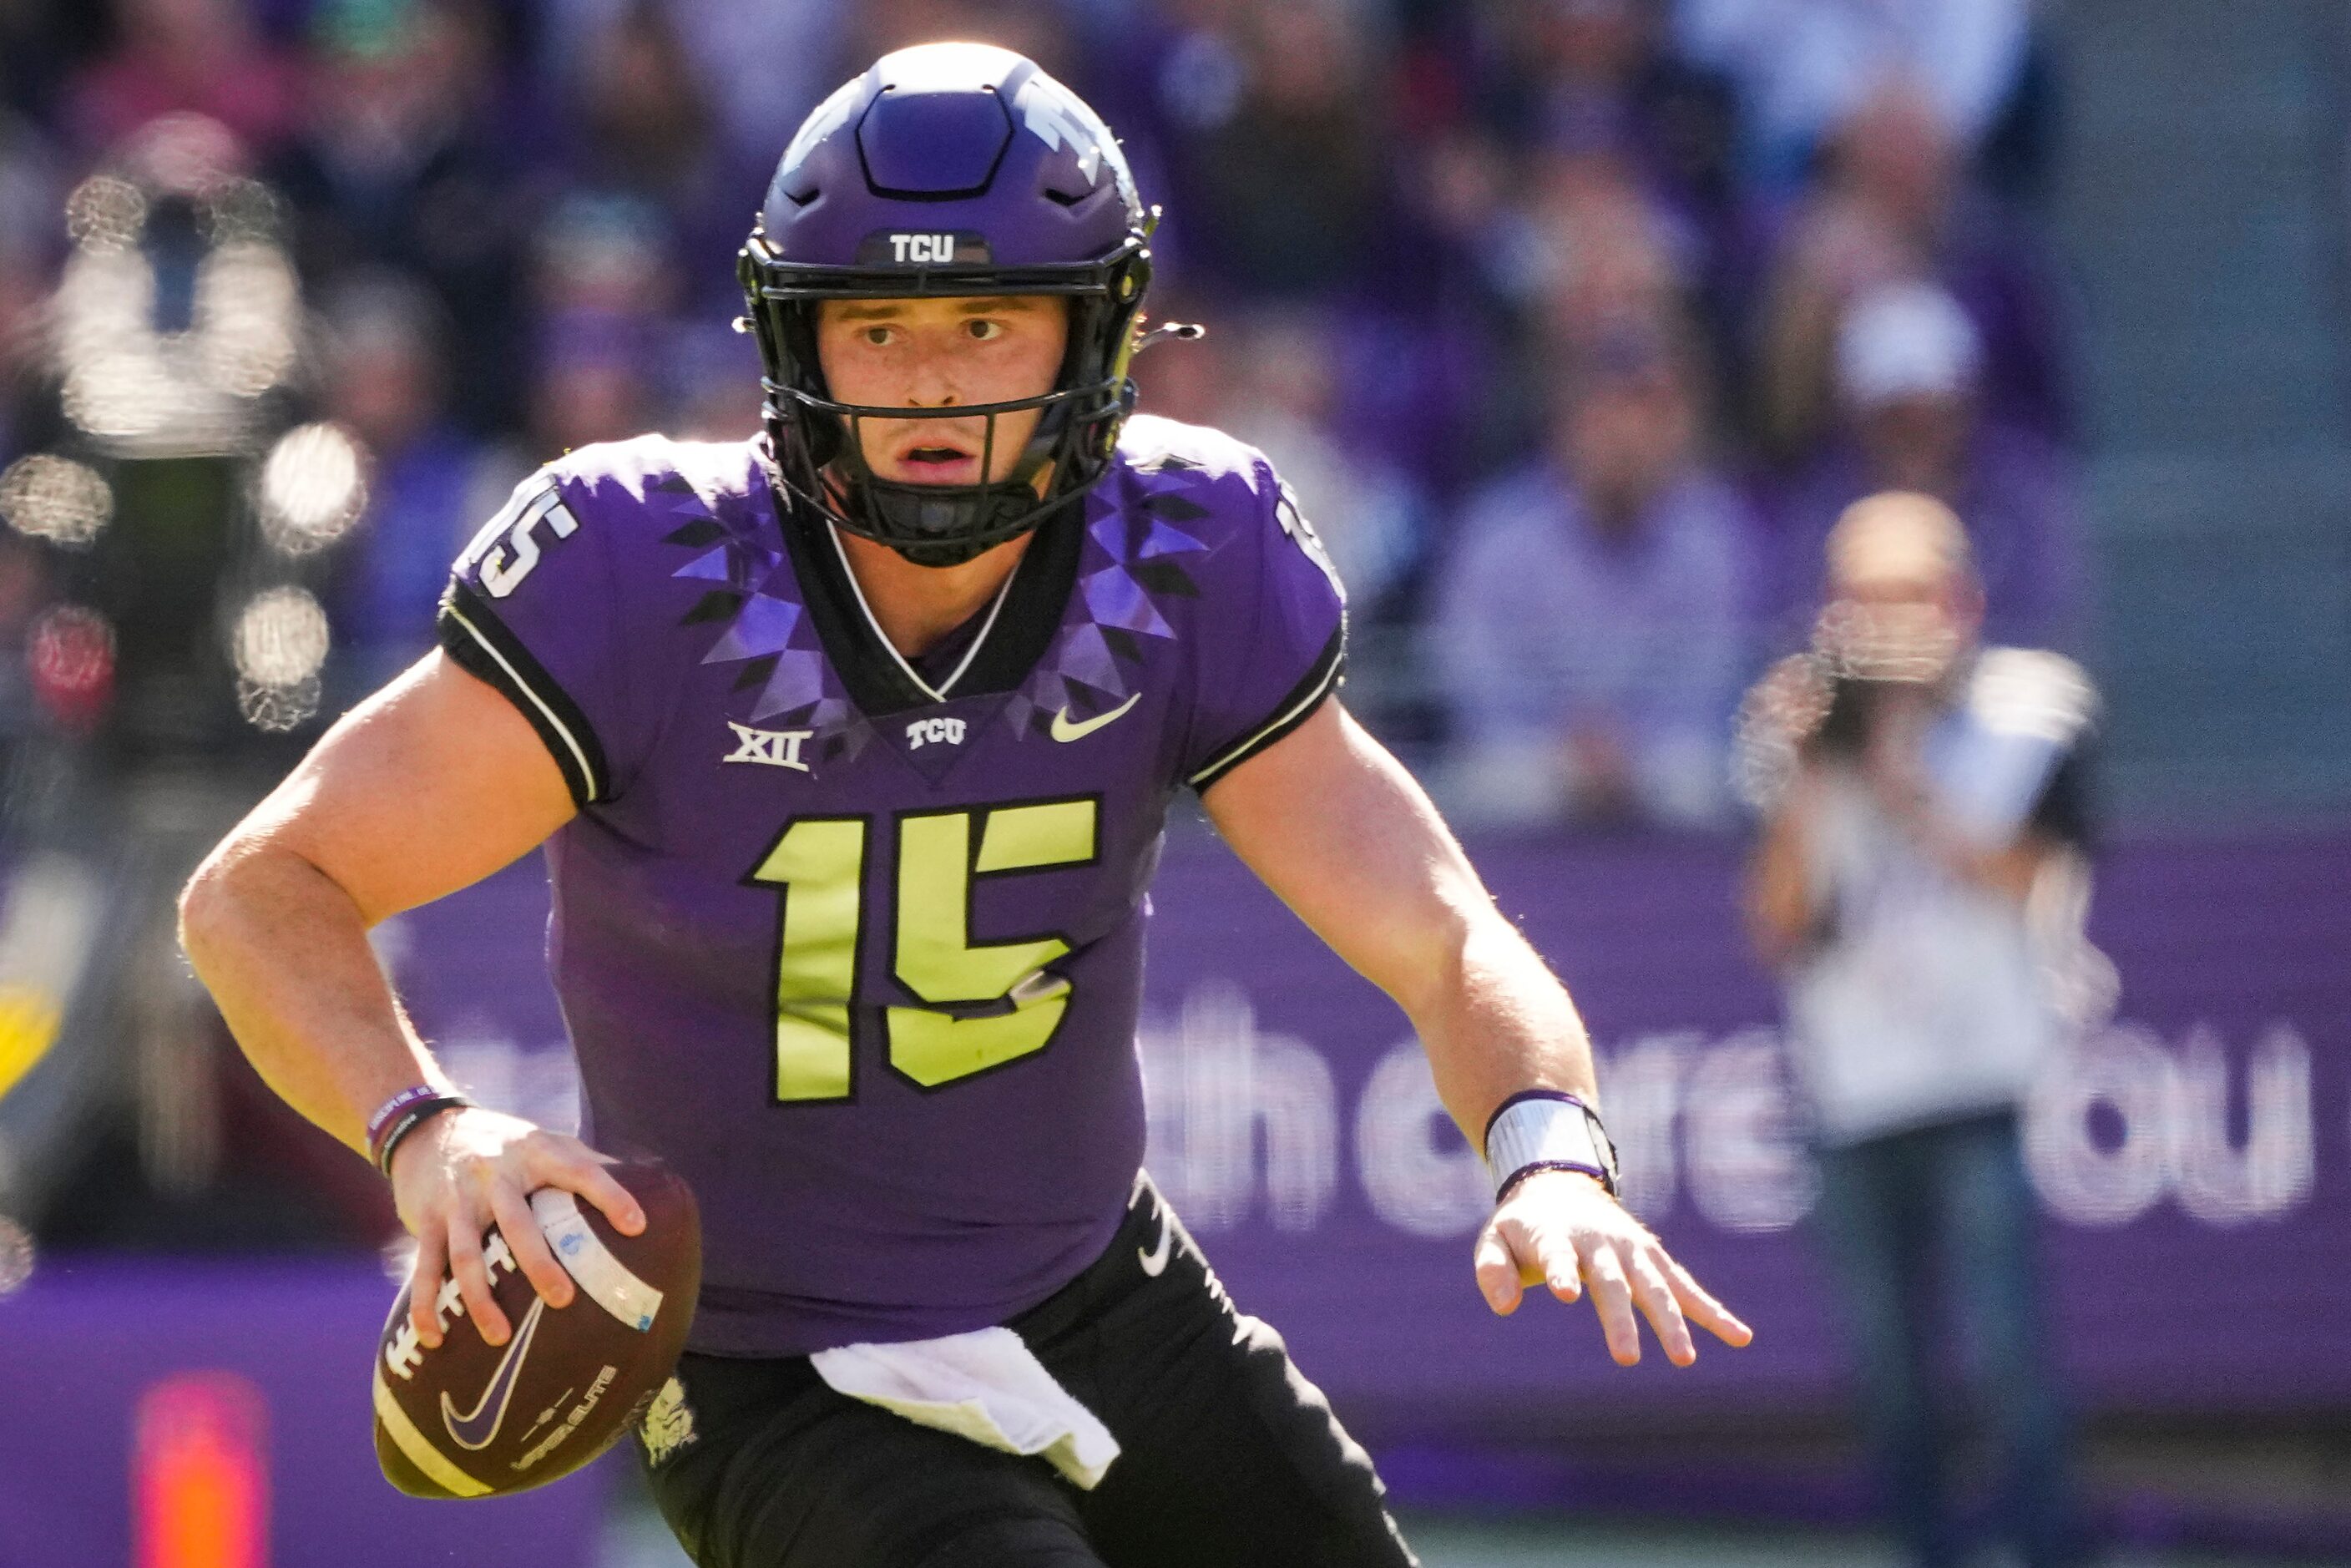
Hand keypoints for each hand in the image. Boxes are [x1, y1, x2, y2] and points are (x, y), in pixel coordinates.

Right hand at [389, 1105, 645, 1349]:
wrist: (426, 1125)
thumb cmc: (504, 1141)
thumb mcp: (545, 1140)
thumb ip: (587, 1161)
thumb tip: (650, 1183)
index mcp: (535, 1153)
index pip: (580, 1171)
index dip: (610, 1195)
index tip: (637, 1226)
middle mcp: (496, 1175)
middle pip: (517, 1222)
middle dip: (537, 1262)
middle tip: (563, 1300)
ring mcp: (457, 1199)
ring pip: (467, 1253)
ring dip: (480, 1298)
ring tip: (500, 1337)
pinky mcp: (426, 1220)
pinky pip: (427, 1266)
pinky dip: (427, 1303)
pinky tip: (434, 1337)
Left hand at [1472, 1169, 1751, 1365]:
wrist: (1561, 1186)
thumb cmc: (1525, 1225)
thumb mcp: (1495, 1240)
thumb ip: (1493, 1270)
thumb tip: (1505, 1307)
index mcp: (1557, 1234)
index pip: (1558, 1255)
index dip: (1561, 1271)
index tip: (1564, 1293)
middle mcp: (1601, 1242)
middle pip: (1613, 1282)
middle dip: (1622, 1319)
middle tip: (1627, 1359)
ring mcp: (1633, 1250)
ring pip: (1657, 1288)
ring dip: (1672, 1322)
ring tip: (1684, 1359)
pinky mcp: (1654, 1260)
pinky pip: (1687, 1288)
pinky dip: (1713, 1312)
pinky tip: (1740, 1337)